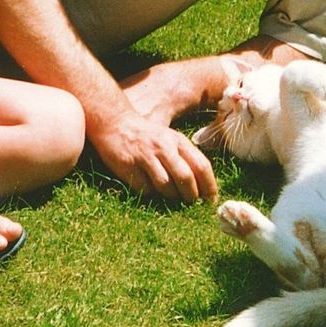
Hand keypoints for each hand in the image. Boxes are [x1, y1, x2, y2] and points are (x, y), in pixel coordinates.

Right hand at [91, 111, 217, 202]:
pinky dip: (150, 193)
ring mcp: (145, 156)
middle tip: (190, 202)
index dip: (209, 186)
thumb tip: (204, 188)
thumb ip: (186, 159)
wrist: (115, 123)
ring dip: (171, 197)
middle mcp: (164, 147)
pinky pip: (145, 189)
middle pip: (185, 178)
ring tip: (171, 197)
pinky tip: (150, 188)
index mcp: (178, 140)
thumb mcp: (170, 140)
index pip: (201, 166)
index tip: (210, 200)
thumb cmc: (148, 137)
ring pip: (166, 186)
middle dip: (191, 196)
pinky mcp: (129, 165)